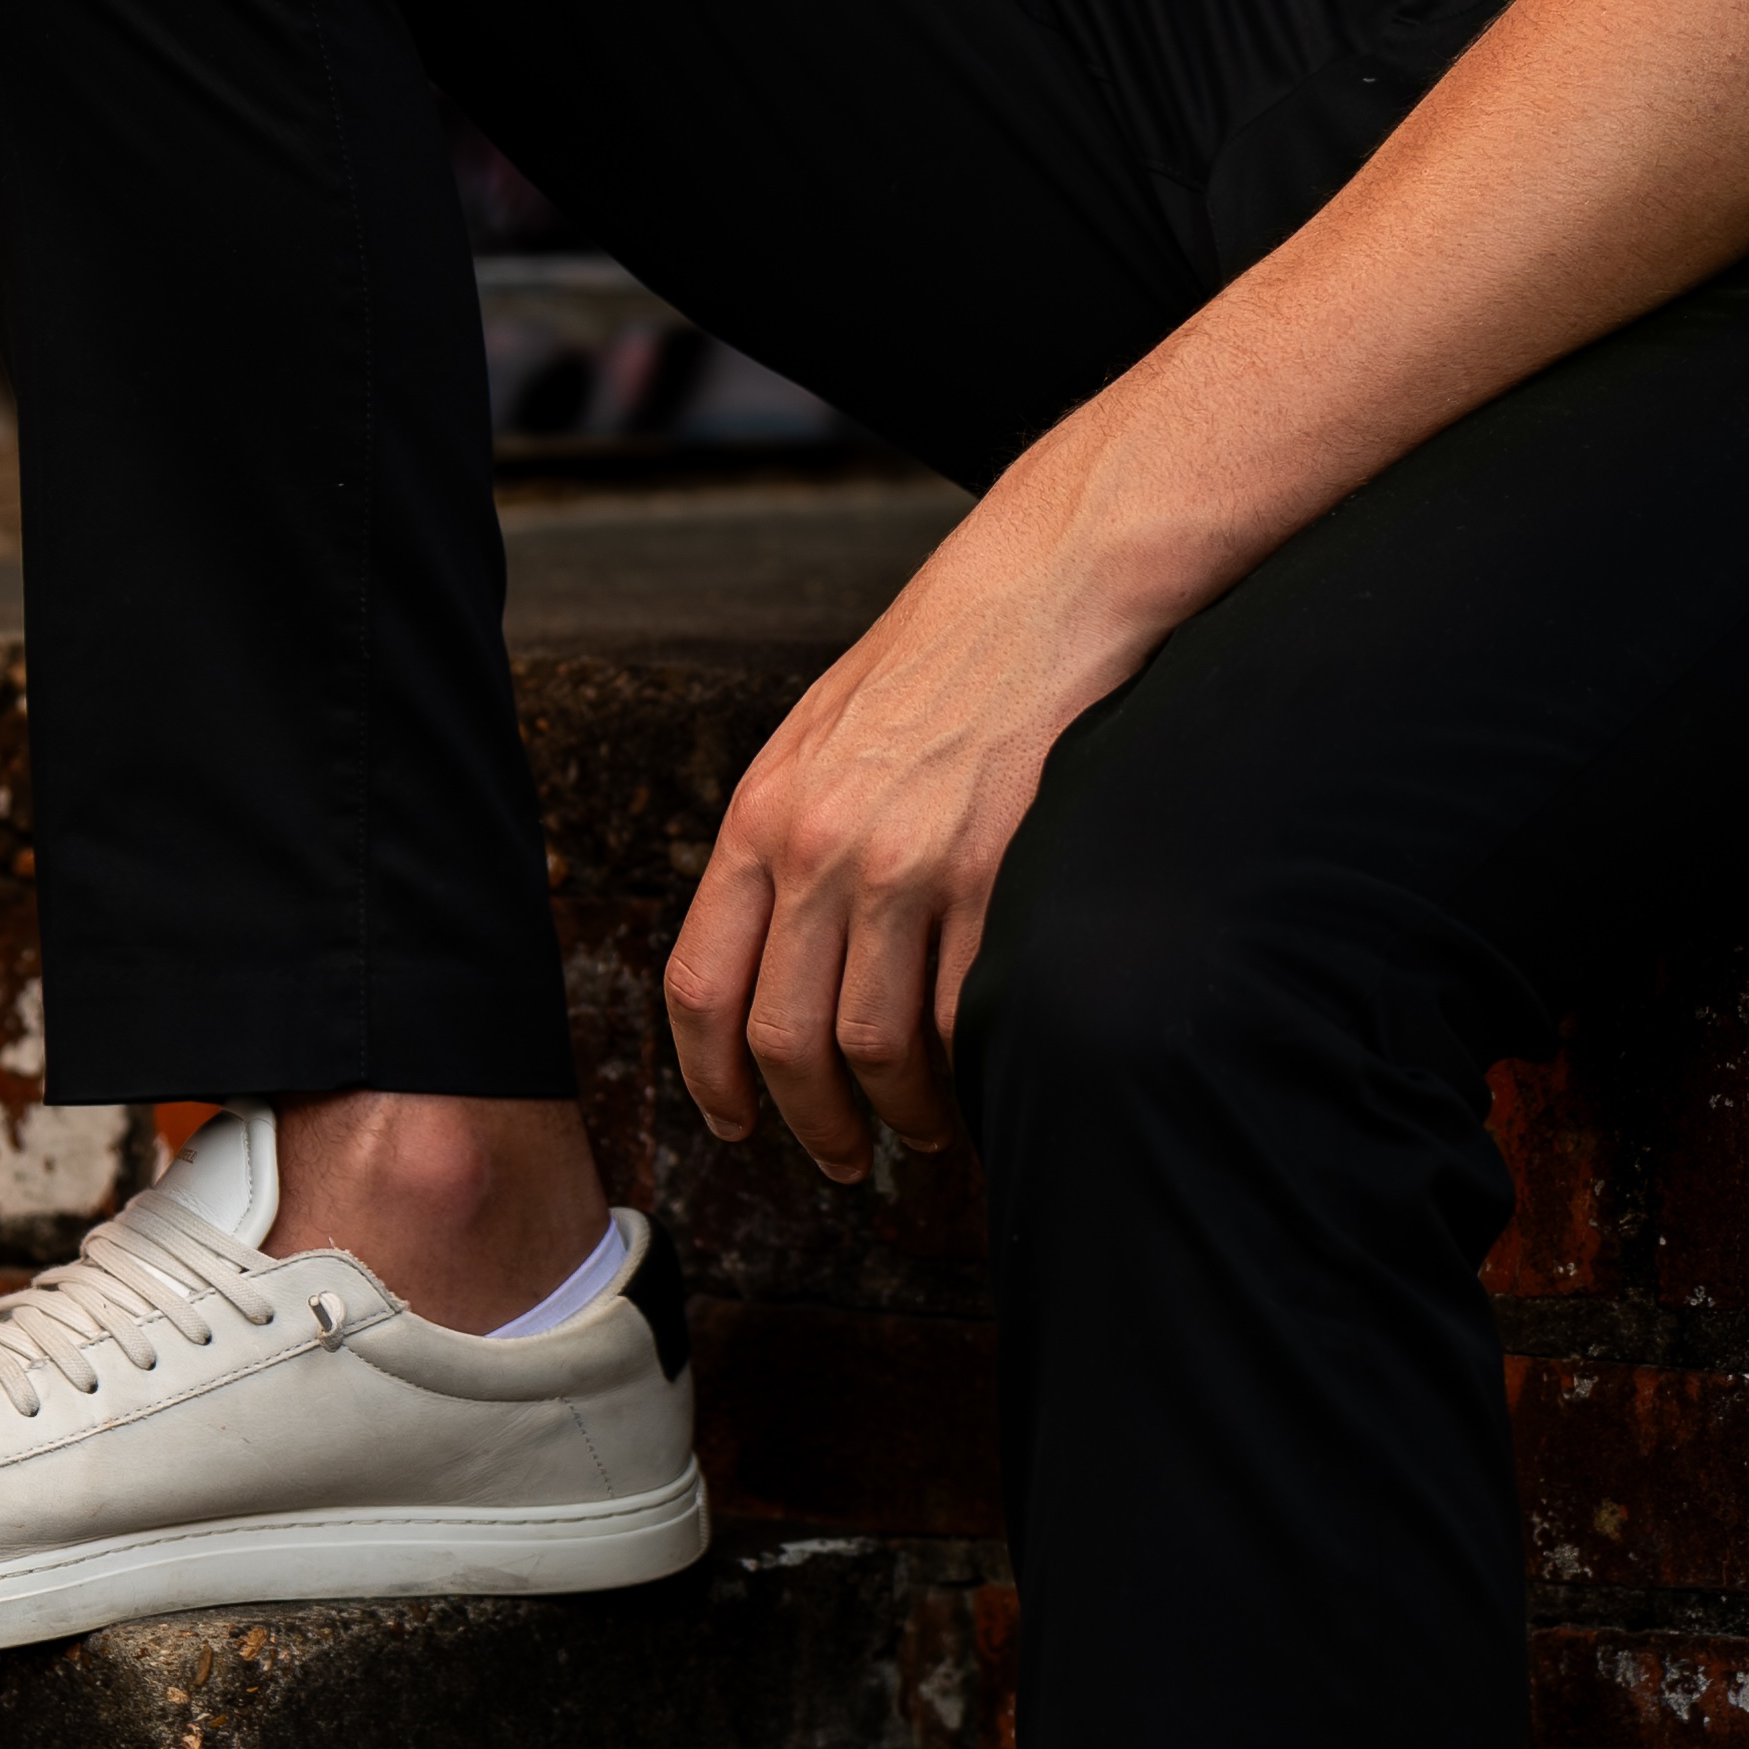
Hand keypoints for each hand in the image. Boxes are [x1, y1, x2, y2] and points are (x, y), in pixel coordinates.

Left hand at [663, 489, 1149, 1178]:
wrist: (1045, 591)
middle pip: (786, 1040)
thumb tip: (766, 951)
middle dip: (810, 1122)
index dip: (713, 1079)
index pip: (702, 984)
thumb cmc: (938, 662)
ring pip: (876, 1047)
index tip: (738, 1124)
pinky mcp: (994, 876)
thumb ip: (784, 841)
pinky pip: (966, 1015)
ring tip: (923, 1129)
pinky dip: (969, 1071)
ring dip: (899, 1114)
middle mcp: (820, 849)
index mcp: (762, 815)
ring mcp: (907, 866)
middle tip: (842, 1157)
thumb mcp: (820, 738)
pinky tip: (980, 1079)